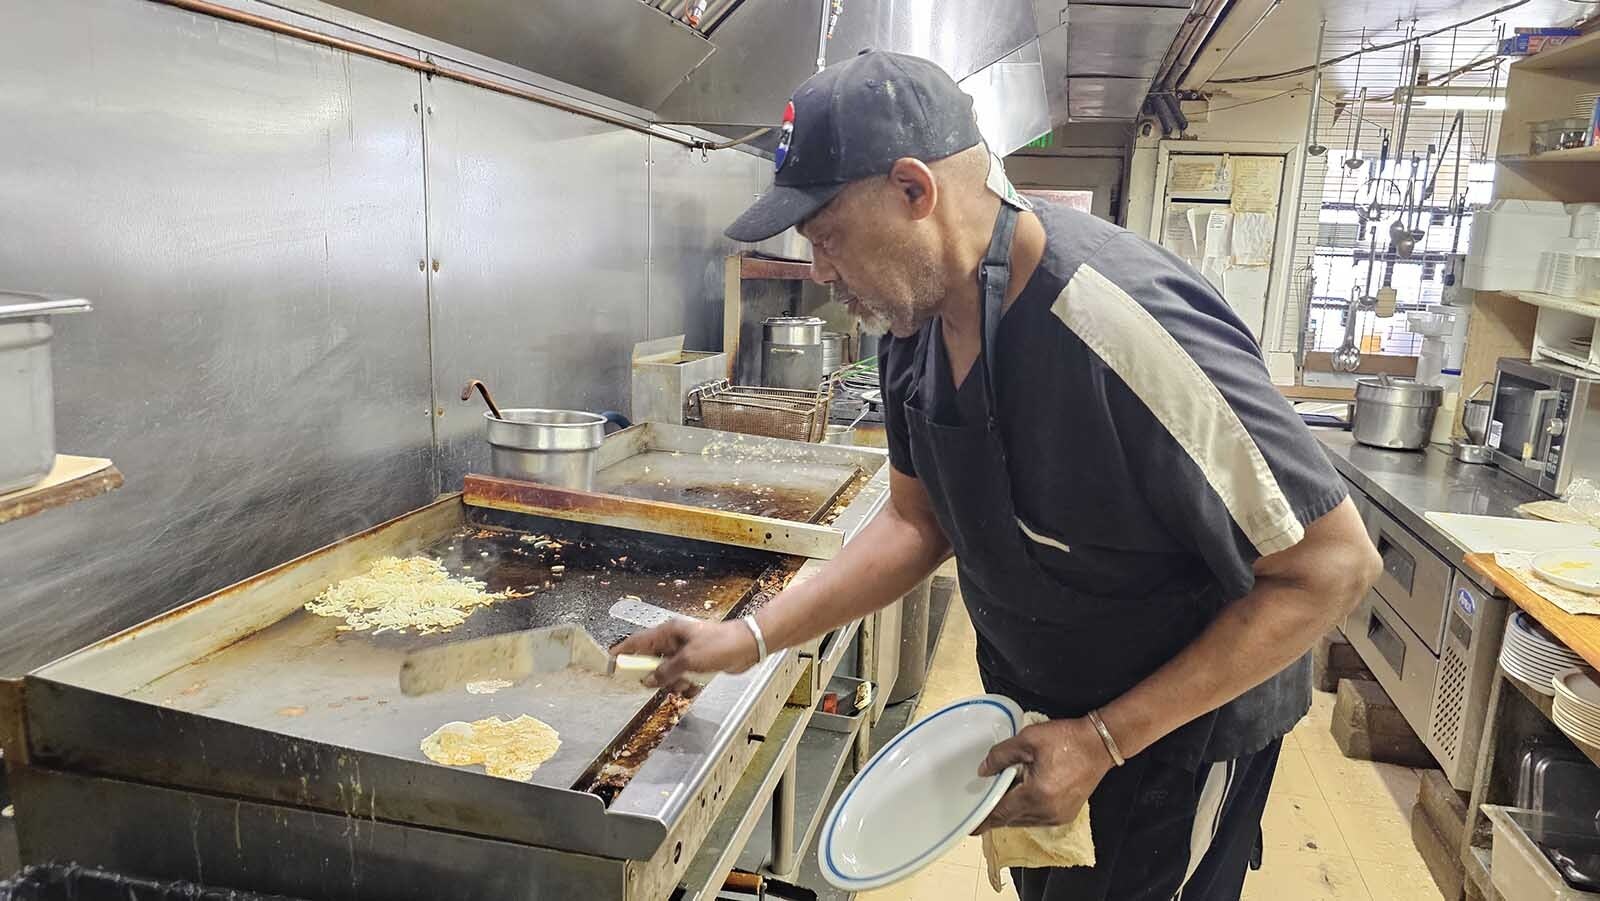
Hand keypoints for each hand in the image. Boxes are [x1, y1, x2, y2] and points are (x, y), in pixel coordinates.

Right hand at [611, 618, 760, 693]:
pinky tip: (696, 685)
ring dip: (674, 683)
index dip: (623, 651)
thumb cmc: (718, 645)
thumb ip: (664, 672)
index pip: (639, 641)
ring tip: (686, 683)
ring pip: (668, 673)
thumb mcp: (687, 660)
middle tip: (656, 684)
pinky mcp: (697, 664)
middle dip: (655, 675)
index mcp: (669, 632)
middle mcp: (675, 641)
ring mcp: (686, 653)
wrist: (747, 646)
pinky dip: (687, 684)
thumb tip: (646, 680)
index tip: (610, 661)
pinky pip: (683, 678)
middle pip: (652, 661)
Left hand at [973, 717, 1113, 831]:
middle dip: (996, 813)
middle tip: (982, 802)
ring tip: (1001, 795)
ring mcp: (1058, 817)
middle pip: (1011, 819)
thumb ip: (1001, 755)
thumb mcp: (1028, 739)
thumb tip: (983, 771)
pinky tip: (1021, 796)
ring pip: (1024, 821)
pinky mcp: (1066, 815)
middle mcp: (1047, 812)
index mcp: (1036, 795)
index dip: (984, 820)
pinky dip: (1026, 811)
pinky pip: (1037, 819)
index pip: (1002, 813)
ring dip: (1011, 812)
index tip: (969, 827)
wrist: (1100, 744)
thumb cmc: (1065, 739)